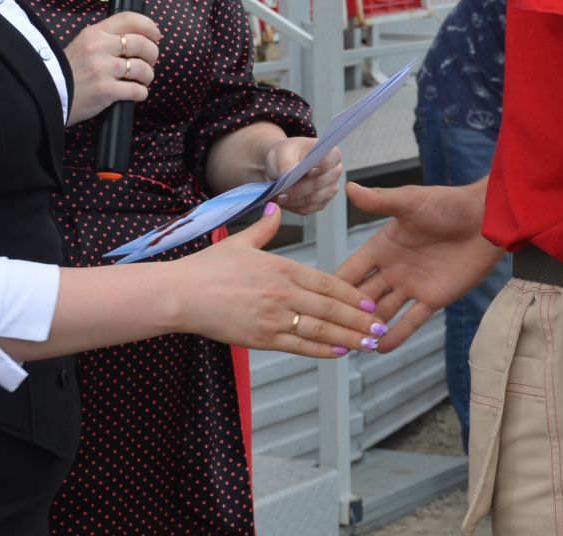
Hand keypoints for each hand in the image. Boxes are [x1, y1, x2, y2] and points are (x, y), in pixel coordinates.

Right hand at [61, 12, 160, 123]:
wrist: (48, 94)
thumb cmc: (67, 72)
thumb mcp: (82, 45)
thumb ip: (104, 39)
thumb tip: (135, 38)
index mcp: (94, 33)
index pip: (129, 19)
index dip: (148, 26)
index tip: (156, 35)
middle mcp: (100, 48)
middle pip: (141, 44)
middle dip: (153, 54)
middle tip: (151, 62)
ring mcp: (103, 69)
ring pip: (142, 68)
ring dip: (148, 75)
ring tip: (143, 80)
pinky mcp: (106, 90)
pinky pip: (136, 90)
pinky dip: (141, 93)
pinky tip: (136, 93)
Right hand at [171, 204, 385, 358]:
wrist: (181, 294)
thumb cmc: (208, 268)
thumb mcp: (240, 242)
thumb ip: (265, 230)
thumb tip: (278, 211)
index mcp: (281, 268)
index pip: (326, 283)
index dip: (352, 295)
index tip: (370, 302)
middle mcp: (282, 292)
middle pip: (330, 309)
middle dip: (359, 320)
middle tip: (380, 328)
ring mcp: (273, 317)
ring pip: (319, 330)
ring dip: (348, 337)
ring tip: (369, 344)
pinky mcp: (261, 338)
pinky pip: (298, 346)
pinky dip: (321, 350)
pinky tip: (339, 352)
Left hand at [265, 137, 342, 214]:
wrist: (278, 165)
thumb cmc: (285, 154)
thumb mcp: (283, 154)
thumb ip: (288, 164)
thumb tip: (288, 176)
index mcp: (330, 153)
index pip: (332, 160)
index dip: (321, 167)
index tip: (307, 172)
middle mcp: (334, 172)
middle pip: (321, 183)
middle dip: (300, 188)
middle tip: (283, 189)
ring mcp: (329, 189)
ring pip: (313, 199)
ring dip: (294, 199)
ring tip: (280, 195)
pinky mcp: (320, 203)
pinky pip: (308, 209)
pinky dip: (294, 206)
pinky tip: (284, 201)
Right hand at [335, 181, 500, 351]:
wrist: (486, 219)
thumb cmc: (448, 204)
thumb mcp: (411, 202)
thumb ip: (380, 201)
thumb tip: (349, 186)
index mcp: (382, 246)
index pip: (351, 271)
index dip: (335, 287)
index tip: (312, 302)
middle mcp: (393, 268)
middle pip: (363, 296)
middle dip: (347, 314)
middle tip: (328, 334)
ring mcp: (412, 285)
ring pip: (384, 312)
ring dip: (368, 328)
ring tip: (350, 347)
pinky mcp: (433, 298)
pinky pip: (411, 320)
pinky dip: (397, 335)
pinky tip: (379, 349)